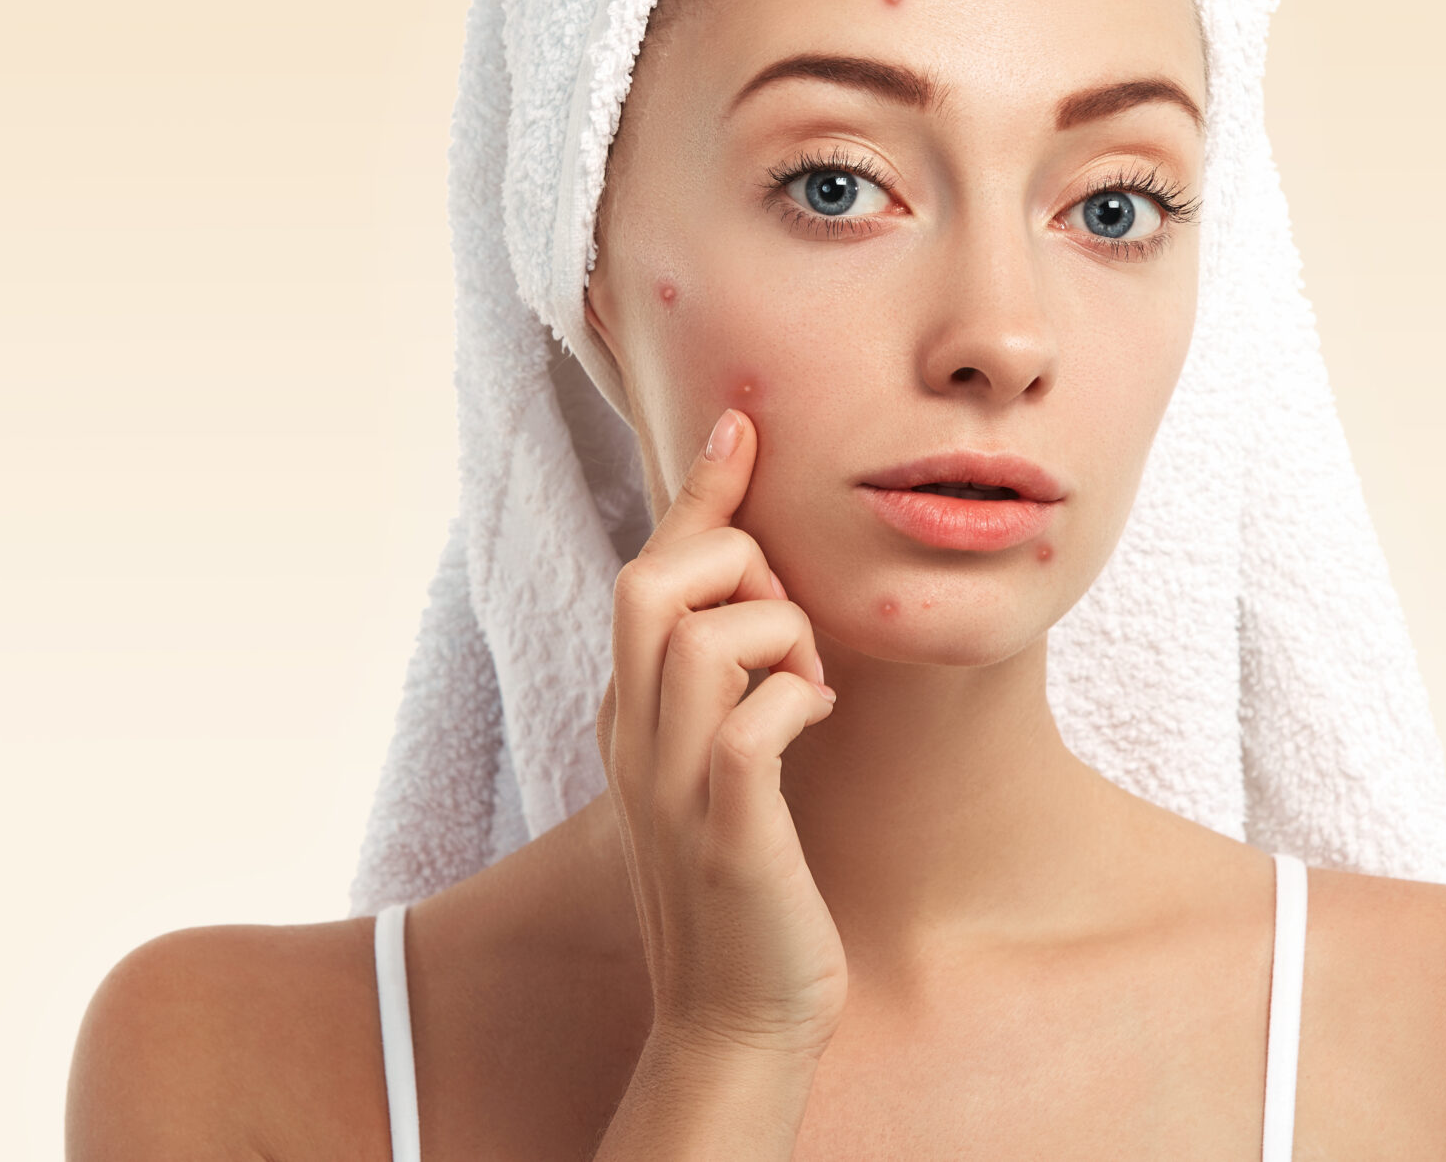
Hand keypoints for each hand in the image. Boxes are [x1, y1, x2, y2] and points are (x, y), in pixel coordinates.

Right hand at [596, 407, 845, 1150]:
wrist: (738, 1020)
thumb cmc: (747, 889)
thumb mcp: (718, 769)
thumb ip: (722, 691)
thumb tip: (763, 609)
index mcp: (630, 716)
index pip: (646, 574)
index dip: (698, 497)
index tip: (742, 426)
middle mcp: (633, 739)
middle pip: (652, 584)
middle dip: (740, 571)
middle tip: (793, 636)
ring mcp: (672, 786)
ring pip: (703, 636)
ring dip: (779, 639)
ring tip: (807, 692)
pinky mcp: (726, 833)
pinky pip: (751, 725)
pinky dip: (794, 702)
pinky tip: (815, 726)